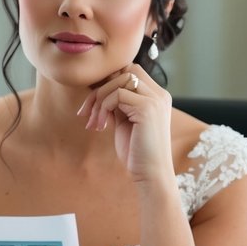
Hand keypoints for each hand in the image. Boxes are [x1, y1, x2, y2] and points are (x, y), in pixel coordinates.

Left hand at [77, 65, 173, 182]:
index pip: (130, 72)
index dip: (108, 82)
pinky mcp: (148, 108)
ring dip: (99, 99)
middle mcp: (159, 94)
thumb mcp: (123, 122)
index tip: (92, 103)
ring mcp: (156, 99)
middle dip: (101, 87)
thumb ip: (116, 104)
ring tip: (93, 121)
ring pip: (120, 80)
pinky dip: (103, 107)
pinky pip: (117, 95)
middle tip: (87, 111)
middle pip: (125, 70)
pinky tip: (101, 126)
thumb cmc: (136, 152)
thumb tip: (97, 89)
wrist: (150, 174)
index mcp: (156, 96)